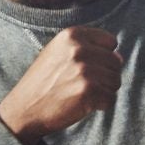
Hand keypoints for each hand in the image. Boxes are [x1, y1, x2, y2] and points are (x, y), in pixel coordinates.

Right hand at [0, 27, 122, 142]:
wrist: (23, 109)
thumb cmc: (43, 82)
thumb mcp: (58, 52)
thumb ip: (86, 48)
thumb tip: (120, 57)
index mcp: (72, 35)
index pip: (110, 42)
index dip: (102, 57)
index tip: (85, 68)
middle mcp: (79, 49)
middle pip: (115, 62)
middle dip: (104, 76)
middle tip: (81, 86)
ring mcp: (84, 70)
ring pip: (115, 81)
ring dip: (102, 91)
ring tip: (79, 94)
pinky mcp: (88, 91)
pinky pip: (110, 99)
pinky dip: (100, 106)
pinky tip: (81, 105)